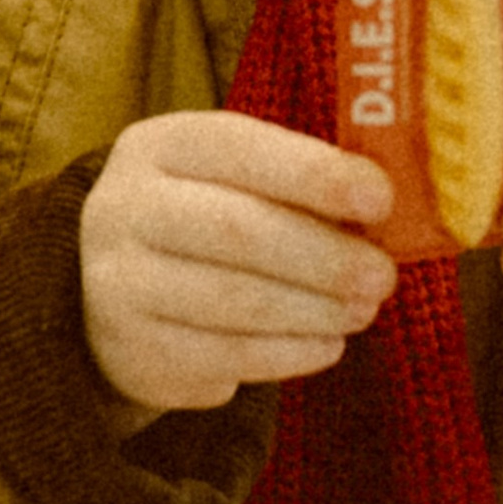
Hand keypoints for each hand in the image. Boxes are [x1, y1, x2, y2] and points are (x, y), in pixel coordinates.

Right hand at [82, 113, 394, 414]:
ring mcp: (118, 283)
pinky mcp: (133, 351)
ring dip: (314, 309)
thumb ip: (296, 182)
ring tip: (363, 311)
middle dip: (323, 255)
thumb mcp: (232, 179)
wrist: (118, 291)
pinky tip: (328, 344)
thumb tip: (384, 208)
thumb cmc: (205, 218)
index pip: (238, 148)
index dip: (314, 173)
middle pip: (236, 229)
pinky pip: (225, 357)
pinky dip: (289, 354)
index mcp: (157, 146)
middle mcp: (122, 208)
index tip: (380, 198)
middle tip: (382, 275)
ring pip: (234, 301)